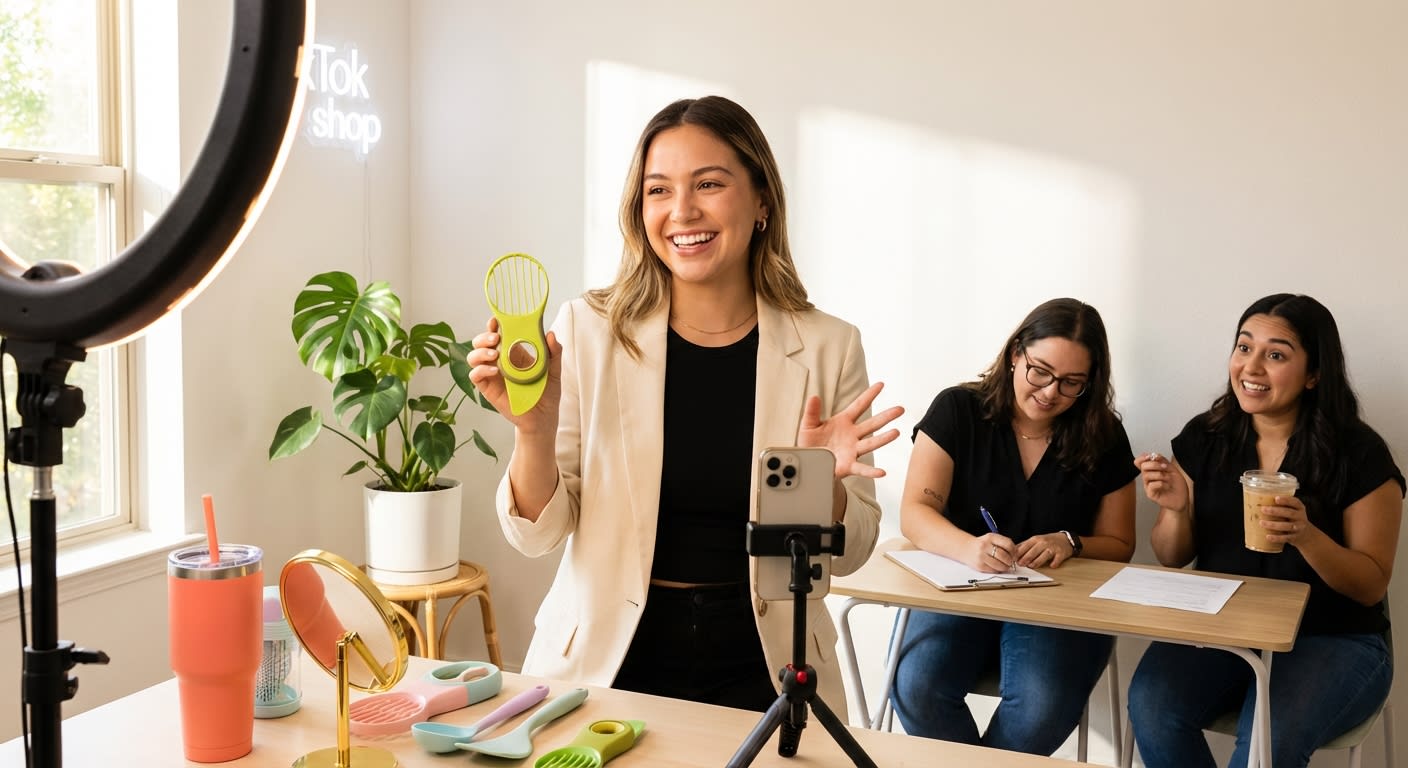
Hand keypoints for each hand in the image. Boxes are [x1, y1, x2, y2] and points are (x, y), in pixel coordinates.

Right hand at [467, 317, 562, 434]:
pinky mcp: (488, 388)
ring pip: (474, 356)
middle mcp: (499, 360)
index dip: (494, 325)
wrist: (543, 417)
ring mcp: (492, 374)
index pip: (498, 333)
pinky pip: (476, 375)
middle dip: (484, 336)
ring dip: (480, 351)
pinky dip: (481, 370)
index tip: (496, 320)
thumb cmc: (547, 393)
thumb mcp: (554, 370)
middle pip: (481, 342)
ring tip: (494, 354)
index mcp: (514, 352)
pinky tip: (494, 371)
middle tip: (496, 338)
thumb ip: (554, 352)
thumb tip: (550, 334)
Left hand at [797, 381, 904, 478]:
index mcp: (843, 422)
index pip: (859, 406)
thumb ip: (811, 412)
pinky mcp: (849, 466)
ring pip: (871, 443)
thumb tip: (814, 397)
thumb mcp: (808, 425)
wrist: (808, 463)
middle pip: (872, 424)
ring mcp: (852, 450)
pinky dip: (871, 471)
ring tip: (896, 433)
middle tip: (900, 409)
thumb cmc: (810, 444)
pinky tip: (881, 472)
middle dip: (886, 416)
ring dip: (883, 439)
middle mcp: (852, 435)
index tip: (881, 385)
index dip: (869, 395)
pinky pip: (862, 469)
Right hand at [970, 534, 1016, 572]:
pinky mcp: (979, 565)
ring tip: (1005, 565)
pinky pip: (993, 570)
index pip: (1008, 544)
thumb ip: (1003, 544)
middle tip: (1010, 562)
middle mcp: (985, 546)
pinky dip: (998, 570)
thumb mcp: (991, 539)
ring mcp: (981, 556)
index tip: (1014, 554)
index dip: (1014, 551)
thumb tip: (1015, 555)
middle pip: (1004, 556)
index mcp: (990, 537)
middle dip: (1010, 561)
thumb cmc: (981, 544)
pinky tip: (996, 567)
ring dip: (1005, 567)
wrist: (965, 548)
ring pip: (1000, 565)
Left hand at [1016, 533, 1072, 567]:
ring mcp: (1053, 548)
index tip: (1014, 559)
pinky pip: (1057, 559)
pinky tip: (1051, 566)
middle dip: (1026, 558)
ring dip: (1037, 562)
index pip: (1025, 546)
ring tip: (1031, 566)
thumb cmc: (1048, 541)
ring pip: (1044, 555)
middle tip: (1021, 564)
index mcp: (1036, 539)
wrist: (1065, 539)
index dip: (1019, 553)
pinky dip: (1054, 563)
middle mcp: (1044, 543)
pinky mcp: (1061, 553)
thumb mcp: (1036, 540)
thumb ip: (1025, 545)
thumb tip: (1014, 552)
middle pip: (1033, 551)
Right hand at [1134, 451, 1189, 513]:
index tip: (1151, 456)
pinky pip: (1151, 485)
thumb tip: (1154, 455)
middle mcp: (1148, 478)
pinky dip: (1161, 483)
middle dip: (1154, 464)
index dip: (1142, 457)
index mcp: (1151, 471)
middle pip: (1143, 466)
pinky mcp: (1151, 494)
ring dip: (1160, 474)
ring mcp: (1148, 486)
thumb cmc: (1177, 485)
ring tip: (1168, 478)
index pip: (1139, 462)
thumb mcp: (1172, 470)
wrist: (1182, 499)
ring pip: (1146, 475)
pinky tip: (1167, 486)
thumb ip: (1163, 461)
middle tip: (1164, 467)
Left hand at [1258, 495, 1314, 546]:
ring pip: (1287, 526)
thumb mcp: (1291, 510)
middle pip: (1289, 513)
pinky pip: (1285, 538)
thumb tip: (1256, 500)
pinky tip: (1268, 536)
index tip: (1276, 498)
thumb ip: (1281, 506)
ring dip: (1273, 525)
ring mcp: (1299, 528)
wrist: (1305, 535)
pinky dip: (1276, 538)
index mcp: (1299, 508)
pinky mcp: (1295, 537)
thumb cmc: (1292, 518)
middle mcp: (1301, 517)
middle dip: (1275, 511)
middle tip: (1263, 509)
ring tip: (1261, 523)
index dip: (1286, 500)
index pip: (1295, 502)